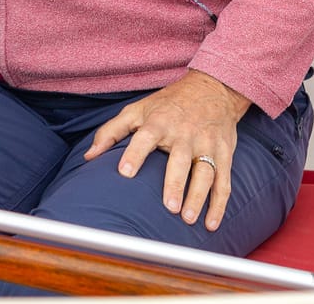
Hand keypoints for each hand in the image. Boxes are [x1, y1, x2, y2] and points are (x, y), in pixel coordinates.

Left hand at [83, 70, 249, 231]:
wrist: (212, 89)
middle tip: (169, 207)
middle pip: (180, 160)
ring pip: (205, 173)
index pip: (145, 137)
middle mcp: (184, 133)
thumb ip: (112, 131)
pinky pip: (223, 182)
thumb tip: (89, 156)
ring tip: (187, 218)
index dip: (134, 153)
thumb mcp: (137, 109)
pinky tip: (211, 223)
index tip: (124, 172)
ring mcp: (207, 144)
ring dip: (198, 197)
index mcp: (159, 122)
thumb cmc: (168, 104)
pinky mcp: (224, 154)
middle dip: (175, 183)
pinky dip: (219, 204)